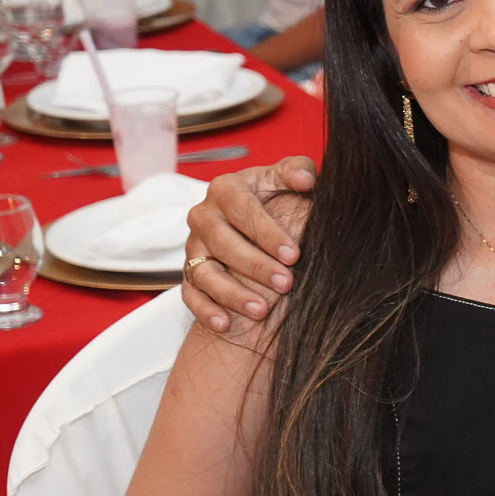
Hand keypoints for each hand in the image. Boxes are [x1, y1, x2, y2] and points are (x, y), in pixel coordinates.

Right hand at [181, 158, 316, 331]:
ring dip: (231, 293)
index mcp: (225, 189)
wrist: (255, 219)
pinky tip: (226, 324)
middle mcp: (203, 216)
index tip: (295, 254)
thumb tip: (305, 179)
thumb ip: (297, 170)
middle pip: (222, 242)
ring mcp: (193, 246)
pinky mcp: (189, 273)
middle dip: (255, 265)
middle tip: (286, 284)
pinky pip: (190, 294)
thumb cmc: (275, 196)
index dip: (268, 233)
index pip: (242, 209)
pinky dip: (206, 310)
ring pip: (204, 272)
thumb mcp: (285, 178)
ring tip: (262, 311)